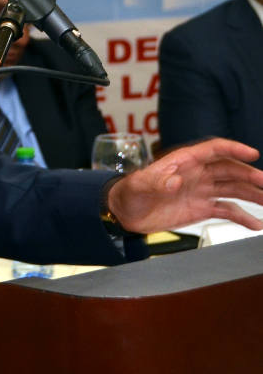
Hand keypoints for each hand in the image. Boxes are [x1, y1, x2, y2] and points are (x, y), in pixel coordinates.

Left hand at [107, 138, 262, 234]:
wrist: (125, 213)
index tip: (252, 154)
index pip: (213, 150)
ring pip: (233, 189)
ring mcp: (200, 191)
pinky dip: (242, 216)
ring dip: (252, 194)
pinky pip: (226, 210)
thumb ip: (156, 182)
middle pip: (229, 170)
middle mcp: (196, 174)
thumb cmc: (129, 193)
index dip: (233, 149)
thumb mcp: (139, 185)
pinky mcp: (200, 208)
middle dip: (250, 175)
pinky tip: (255, 224)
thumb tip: (174, 181)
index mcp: (183, 161)